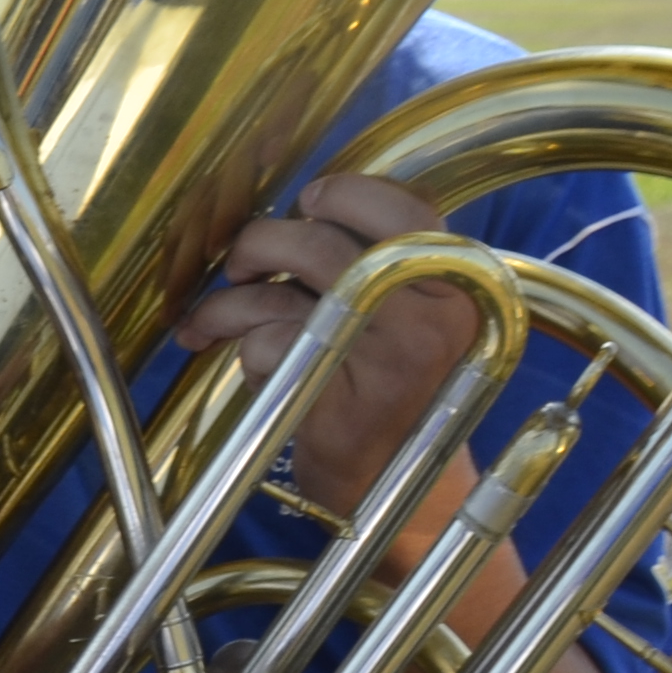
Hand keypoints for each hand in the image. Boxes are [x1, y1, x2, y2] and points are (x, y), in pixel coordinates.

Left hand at [177, 173, 479, 539]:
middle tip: (243, 265)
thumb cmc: (382, 381)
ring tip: (213, 321)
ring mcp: (392, 363)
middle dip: (257, 243)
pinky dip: (248, 355)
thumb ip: (369, 249)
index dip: (342, 192)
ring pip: (279, 296)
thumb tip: (298, 196)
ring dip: (228, 304)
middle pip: (318, 242)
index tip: (306, 203)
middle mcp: (435, 317)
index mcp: (457, 283)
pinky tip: (262, 374)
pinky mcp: (346, 405)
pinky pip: (268, 347)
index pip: (402, 206)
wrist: (390, 481)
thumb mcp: (401, 307)